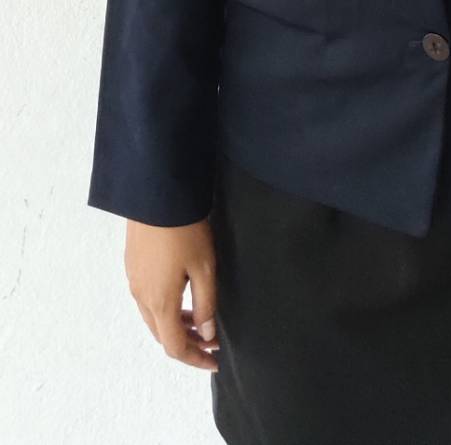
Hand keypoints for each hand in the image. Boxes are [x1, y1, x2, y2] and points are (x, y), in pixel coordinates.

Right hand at [124, 216, 219, 370]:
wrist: (156, 193)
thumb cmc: (184, 229)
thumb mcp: (204, 267)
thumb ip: (206, 304)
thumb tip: (207, 333)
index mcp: (159, 302)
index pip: (175, 346)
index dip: (196, 358)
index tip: (215, 360)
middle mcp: (141, 296)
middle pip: (162, 335)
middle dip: (187, 343)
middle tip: (211, 341)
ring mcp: (134, 280)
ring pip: (153, 318)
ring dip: (176, 326)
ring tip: (201, 320)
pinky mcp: (132, 265)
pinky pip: (147, 300)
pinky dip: (166, 309)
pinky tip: (182, 297)